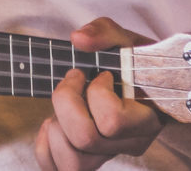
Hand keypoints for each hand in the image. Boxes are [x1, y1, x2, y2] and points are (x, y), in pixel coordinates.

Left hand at [34, 17, 161, 170]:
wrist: (140, 82)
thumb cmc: (132, 62)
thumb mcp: (124, 39)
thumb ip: (104, 33)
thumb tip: (78, 39)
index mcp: (145, 118)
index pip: (112, 121)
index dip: (97, 93)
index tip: (100, 73)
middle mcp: (128, 143)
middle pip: (85, 139)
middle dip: (66, 101)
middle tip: (74, 79)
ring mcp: (107, 155)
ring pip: (72, 163)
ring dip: (56, 126)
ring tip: (65, 106)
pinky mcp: (87, 160)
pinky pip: (57, 169)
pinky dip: (45, 148)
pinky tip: (53, 124)